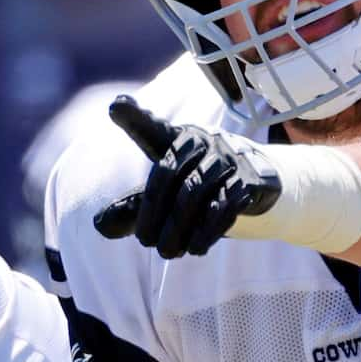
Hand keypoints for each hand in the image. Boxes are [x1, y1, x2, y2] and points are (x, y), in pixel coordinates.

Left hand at [92, 97, 281, 258]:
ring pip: (194, 193)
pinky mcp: (250, 179)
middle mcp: (202, 141)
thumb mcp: (168, 195)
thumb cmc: (204, 187)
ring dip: (180, 229)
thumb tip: (99, 226)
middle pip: (168, 174)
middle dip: (154, 214)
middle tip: (147, 245)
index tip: (115, 108)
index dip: (134, 118)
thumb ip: (135, 208)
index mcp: (177, 139)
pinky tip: (197, 249)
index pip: (152, 129)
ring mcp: (228, 158)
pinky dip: (207, 232)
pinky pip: (224, 206)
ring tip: (170, 253)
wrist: (261, 189)